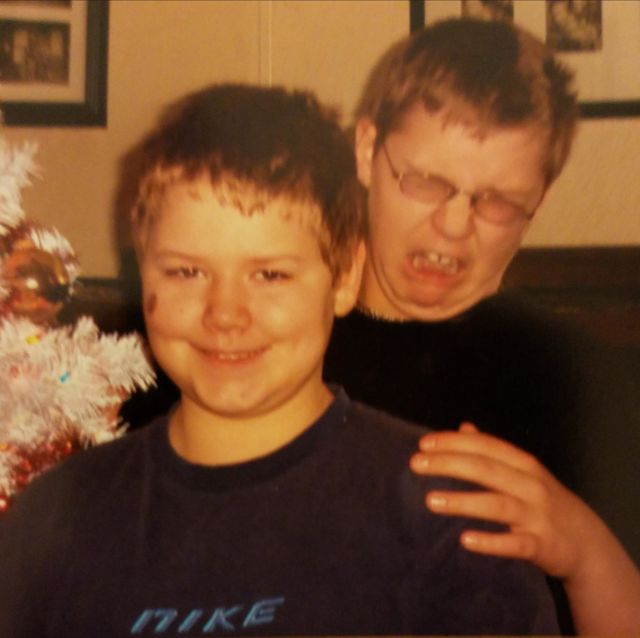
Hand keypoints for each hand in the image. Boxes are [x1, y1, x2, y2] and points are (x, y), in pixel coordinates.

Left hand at [409, 423, 596, 578]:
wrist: (588, 543)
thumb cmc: (545, 500)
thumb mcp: (524, 471)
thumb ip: (493, 450)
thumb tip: (464, 428)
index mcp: (523, 464)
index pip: (485, 446)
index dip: (454, 442)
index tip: (423, 443)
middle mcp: (530, 485)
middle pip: (486, 469)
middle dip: (449, 463)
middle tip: (415, 464)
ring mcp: (537, 516)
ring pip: (498, 504)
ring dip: (463, 501)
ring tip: (430, 500)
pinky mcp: (542, 545)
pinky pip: (515, 544)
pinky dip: (491, 542)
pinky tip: (465, 539)